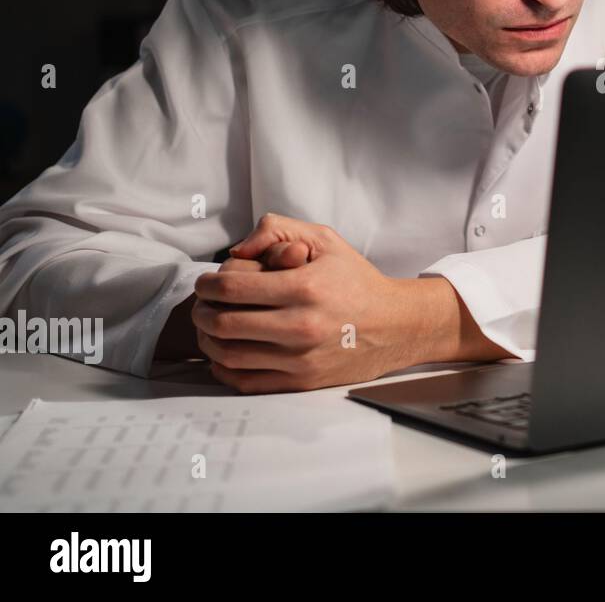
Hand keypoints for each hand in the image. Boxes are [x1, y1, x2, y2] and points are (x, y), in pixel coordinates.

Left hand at [193, 213, 462, 392]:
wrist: (395, 325)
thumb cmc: (356, 280)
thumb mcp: (325, 240)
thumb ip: (278, 230)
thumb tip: (237, 251)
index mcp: (305, 287)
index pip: (232, 288)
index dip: (207, 284)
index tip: (206, 283)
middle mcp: (301, 326)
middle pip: (223, 323)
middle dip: (201, 312)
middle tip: (202, 305)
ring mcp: (300, 359)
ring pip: (228, 355)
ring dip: (207, 340)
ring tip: (210, 328)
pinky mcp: (301, 382)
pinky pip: (245, 381)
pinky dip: (224, 369)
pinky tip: (226, 353)